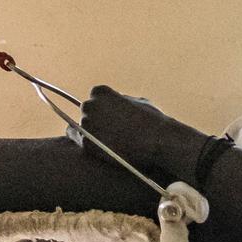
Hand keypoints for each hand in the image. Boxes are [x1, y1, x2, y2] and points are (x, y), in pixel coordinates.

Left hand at [81, 87, 209, 182]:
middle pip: (88, 111)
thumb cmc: (152, 120)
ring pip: (84, 128)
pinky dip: (94, 147)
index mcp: (101, 92)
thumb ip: (122, 100)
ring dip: (95, 133)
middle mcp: (89, 106)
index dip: (105, 106)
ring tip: (113, 141)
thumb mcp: (137, 101)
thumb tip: (116, 102)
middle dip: (97, 119)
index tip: (113, 115)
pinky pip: (85, 144)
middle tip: (112, 129)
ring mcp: (86, 125)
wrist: (157, 141)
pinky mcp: (87, 144)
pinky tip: (108, 149)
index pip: (96, 96)